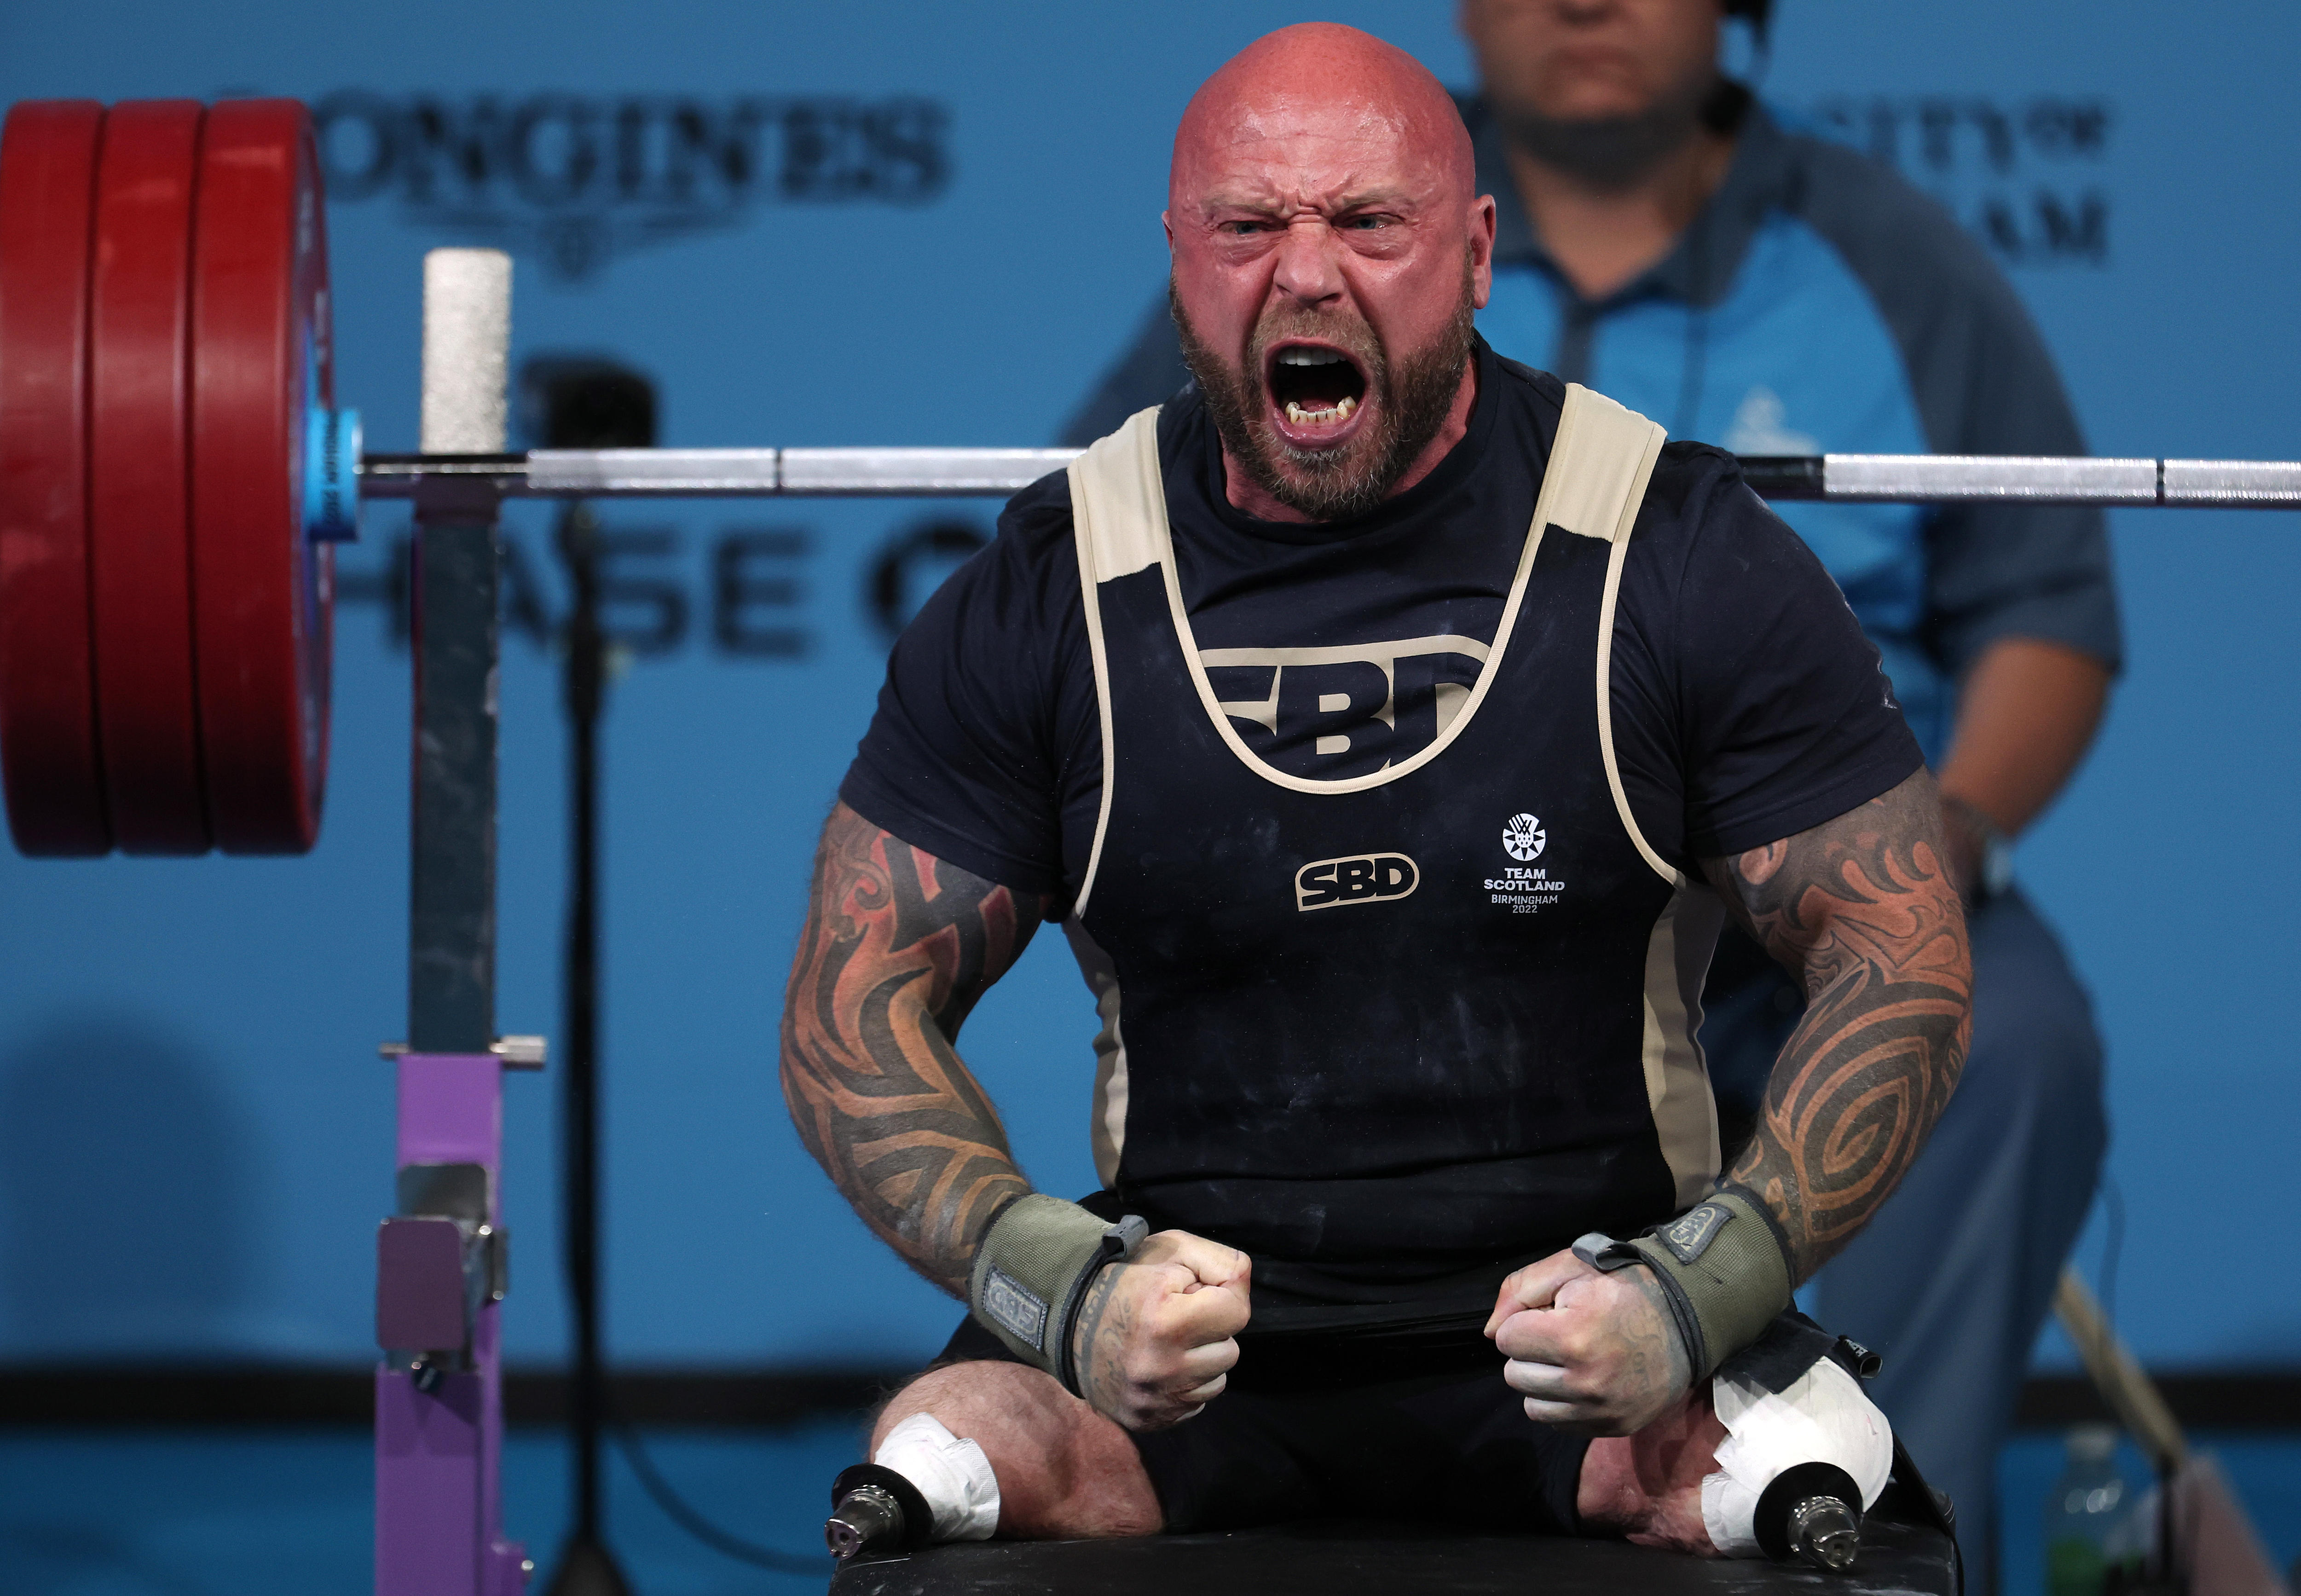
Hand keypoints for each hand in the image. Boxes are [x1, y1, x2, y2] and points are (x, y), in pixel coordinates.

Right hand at [1068, 1229, 1250, 1430]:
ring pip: (1216, 1381)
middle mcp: (1160, 1369)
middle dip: (1211, 1330)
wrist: (1068, 1318)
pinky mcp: (1147, 1421)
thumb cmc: (1124, 1278)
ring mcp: (1153, 1400)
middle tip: (1179, 1316)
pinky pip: (1194, 1405)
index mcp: (1165, 1322)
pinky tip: (1161, 1364)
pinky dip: (1185, 1384)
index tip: (1198, 1291)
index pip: (1237, 1313)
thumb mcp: (1171, 1249)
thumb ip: (1220, 1263)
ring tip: (1170, 1341)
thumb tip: (1244, 1285)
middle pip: (1230, 1351)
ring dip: (1201, 1360)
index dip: (1223, 1295)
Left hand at [1484, 1248, 1690, 1435]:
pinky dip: (1563, 1403)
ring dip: (1542, 1381)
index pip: (1505, 1339)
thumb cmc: (1622, 1287)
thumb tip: (1489, 1333)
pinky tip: (1584, 1380)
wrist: (1686, 1318)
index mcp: (1573, 1336)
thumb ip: (1520, 1290)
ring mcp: (1602, 1409)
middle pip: (1514, 1375)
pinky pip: (1560, 1423)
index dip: (1524, 1322)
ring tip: (1571, 1359)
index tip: (1551, 1314)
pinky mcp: (1615, 1427)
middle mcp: (1586, 1381)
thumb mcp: (1571, 1268)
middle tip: (1561, 1336)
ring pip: (1532, 1405)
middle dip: (1530, 1352)